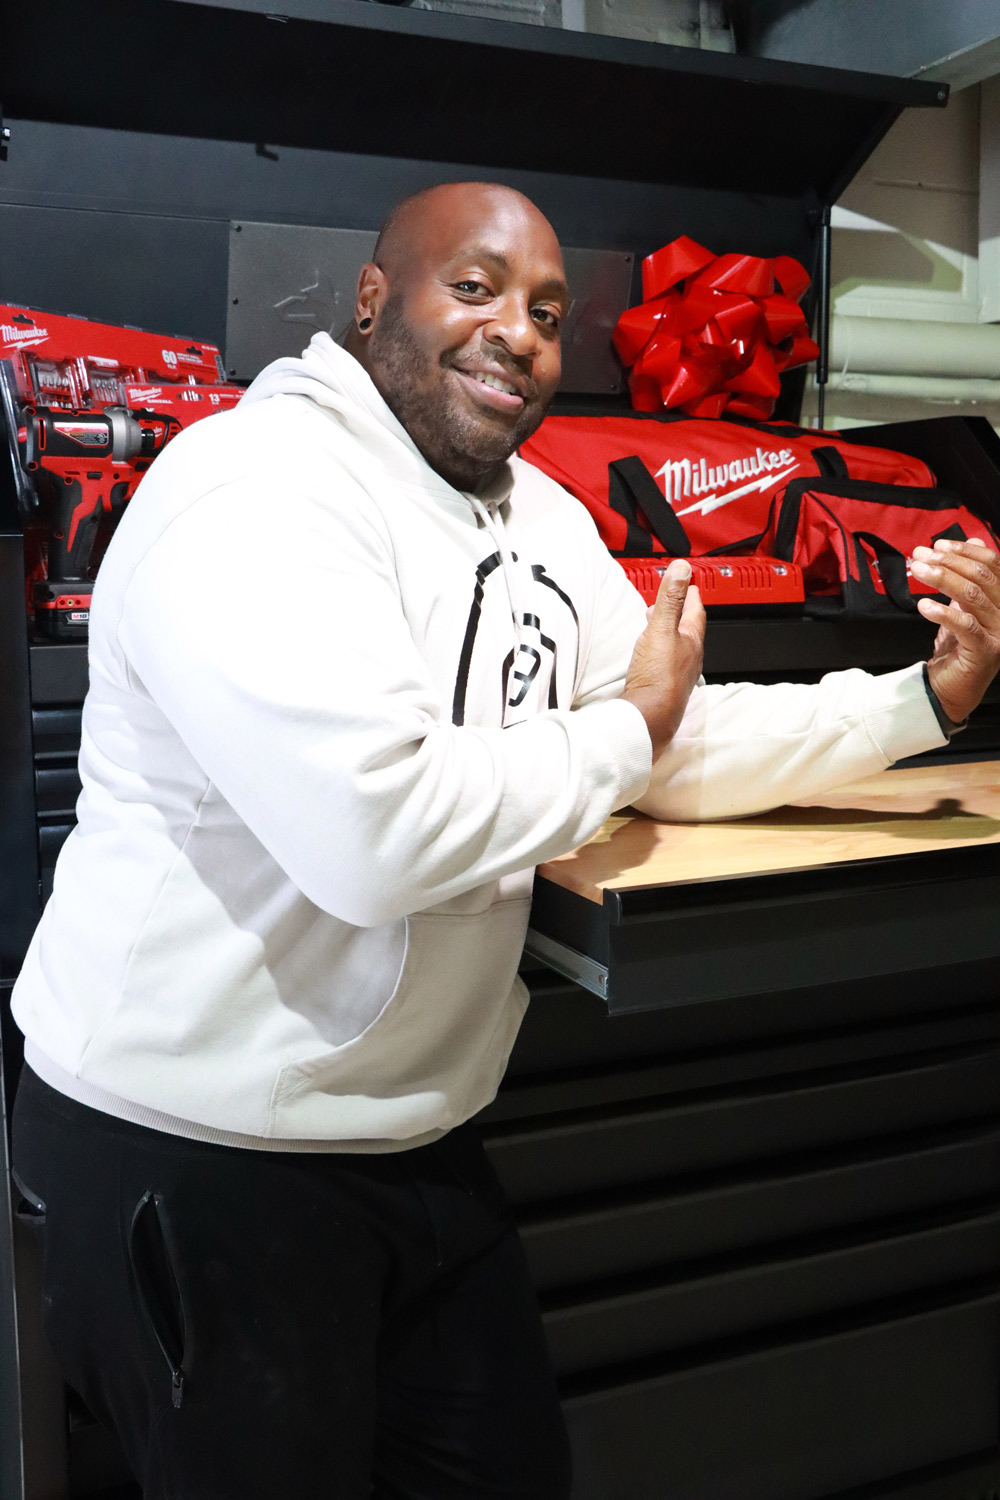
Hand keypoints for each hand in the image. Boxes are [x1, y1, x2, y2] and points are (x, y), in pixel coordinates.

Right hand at [623, 560, 705, 758]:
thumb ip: (670, 599)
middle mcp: (689, 658)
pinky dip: (659, 649)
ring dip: (668, 631)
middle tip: (673, 600)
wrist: (649, 716)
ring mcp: (677, 674)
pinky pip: (665, 661)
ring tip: (657, 623)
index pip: (695, 611)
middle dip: (679, 611)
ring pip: (676, 645)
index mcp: (691, 641)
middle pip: (687, 628)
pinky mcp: (664, 687)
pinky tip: (649, 653)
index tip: (689, 582)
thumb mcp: (662, 629)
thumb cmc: (658, 677)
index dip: (691, 594)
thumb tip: (682, 569)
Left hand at [910, 538, 999, 723]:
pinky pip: (965, 624)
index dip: (966, 551)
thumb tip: (974, 539)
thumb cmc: (956, 648)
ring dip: (941, 579)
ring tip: (918, 571)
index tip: (938, 545)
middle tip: (920, 555)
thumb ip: (969, 578)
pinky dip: (942, 612)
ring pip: (972, 596)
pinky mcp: (986, 651)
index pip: (993, 565)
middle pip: (982, 577)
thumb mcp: (962, 607)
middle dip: (948, 562)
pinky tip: (922, 605)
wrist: (950, 690)